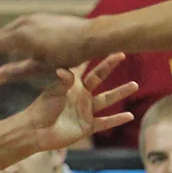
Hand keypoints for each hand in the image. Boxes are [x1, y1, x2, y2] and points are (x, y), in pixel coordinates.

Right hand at [0, 14, 99, 83]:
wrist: (91, 35)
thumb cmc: (68, 55)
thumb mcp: (41, 67)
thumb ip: (16, 72)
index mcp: (21, 36)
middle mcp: (23, 23)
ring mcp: (32, 18)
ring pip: (8, 31)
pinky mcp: (40, 17)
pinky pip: (19, 27)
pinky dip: (11, 38)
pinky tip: (14, 47)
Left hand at [18, 54, 138, 151]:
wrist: (36, 131)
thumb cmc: (42, 109)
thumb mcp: (53, 91)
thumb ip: (63, 81)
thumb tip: (65, 69)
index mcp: (72, 84)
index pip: (84, 65)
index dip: (91, 54)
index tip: (101, 41)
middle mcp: (82, 95)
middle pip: (99, 78)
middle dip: (110, 66)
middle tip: (122, 54)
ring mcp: (86, 110)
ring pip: (107, 99)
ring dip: (120, 92)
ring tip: (135, 85)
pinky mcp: (88, 126)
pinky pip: (105, 122)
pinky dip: (116, 120)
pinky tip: (130, 116)